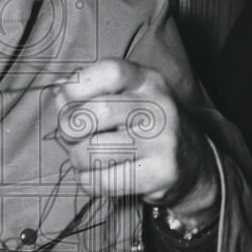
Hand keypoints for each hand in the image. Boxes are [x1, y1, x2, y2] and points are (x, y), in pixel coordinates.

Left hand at [54, 58, 219, 222]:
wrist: (193, 164)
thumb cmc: (143, 127)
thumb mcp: (124, 98)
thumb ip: (88, 92)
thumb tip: (58, 94)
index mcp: (147, 81)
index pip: (110, 71)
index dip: (78, 85)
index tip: (68, 99)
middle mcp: (158, 107)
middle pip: (94, 114)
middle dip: (68, 130)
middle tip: (71, 137)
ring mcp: (162, 141)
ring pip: (92, 151)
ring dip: (77, 159)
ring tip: (86, 158)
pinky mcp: (160, 174)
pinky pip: (101, 181)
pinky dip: (88, 181)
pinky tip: (98, 175)